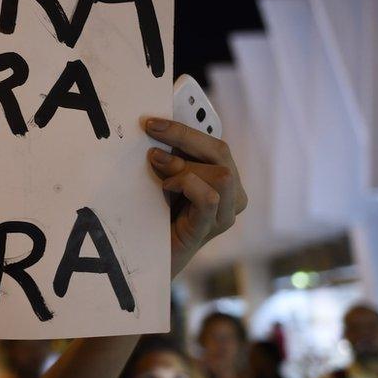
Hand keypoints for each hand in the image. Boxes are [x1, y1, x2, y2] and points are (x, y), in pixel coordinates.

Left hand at [144, 118, 247, 276]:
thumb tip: (158, 129)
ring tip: (160, 175)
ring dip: (183, 167)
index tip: (155, 120)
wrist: (145, 257)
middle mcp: (232, 197)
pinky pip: (209, 197)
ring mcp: (224, 215)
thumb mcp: (165, 180)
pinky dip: (187, 185)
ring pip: (221, 174)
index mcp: (225, 180)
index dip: (187, 128)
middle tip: (151, 131)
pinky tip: (167, 190)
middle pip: (221, 152)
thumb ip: (172, 158)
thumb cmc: (156, 217)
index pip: (215, 144)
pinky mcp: (210, 229)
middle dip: (183, 136)